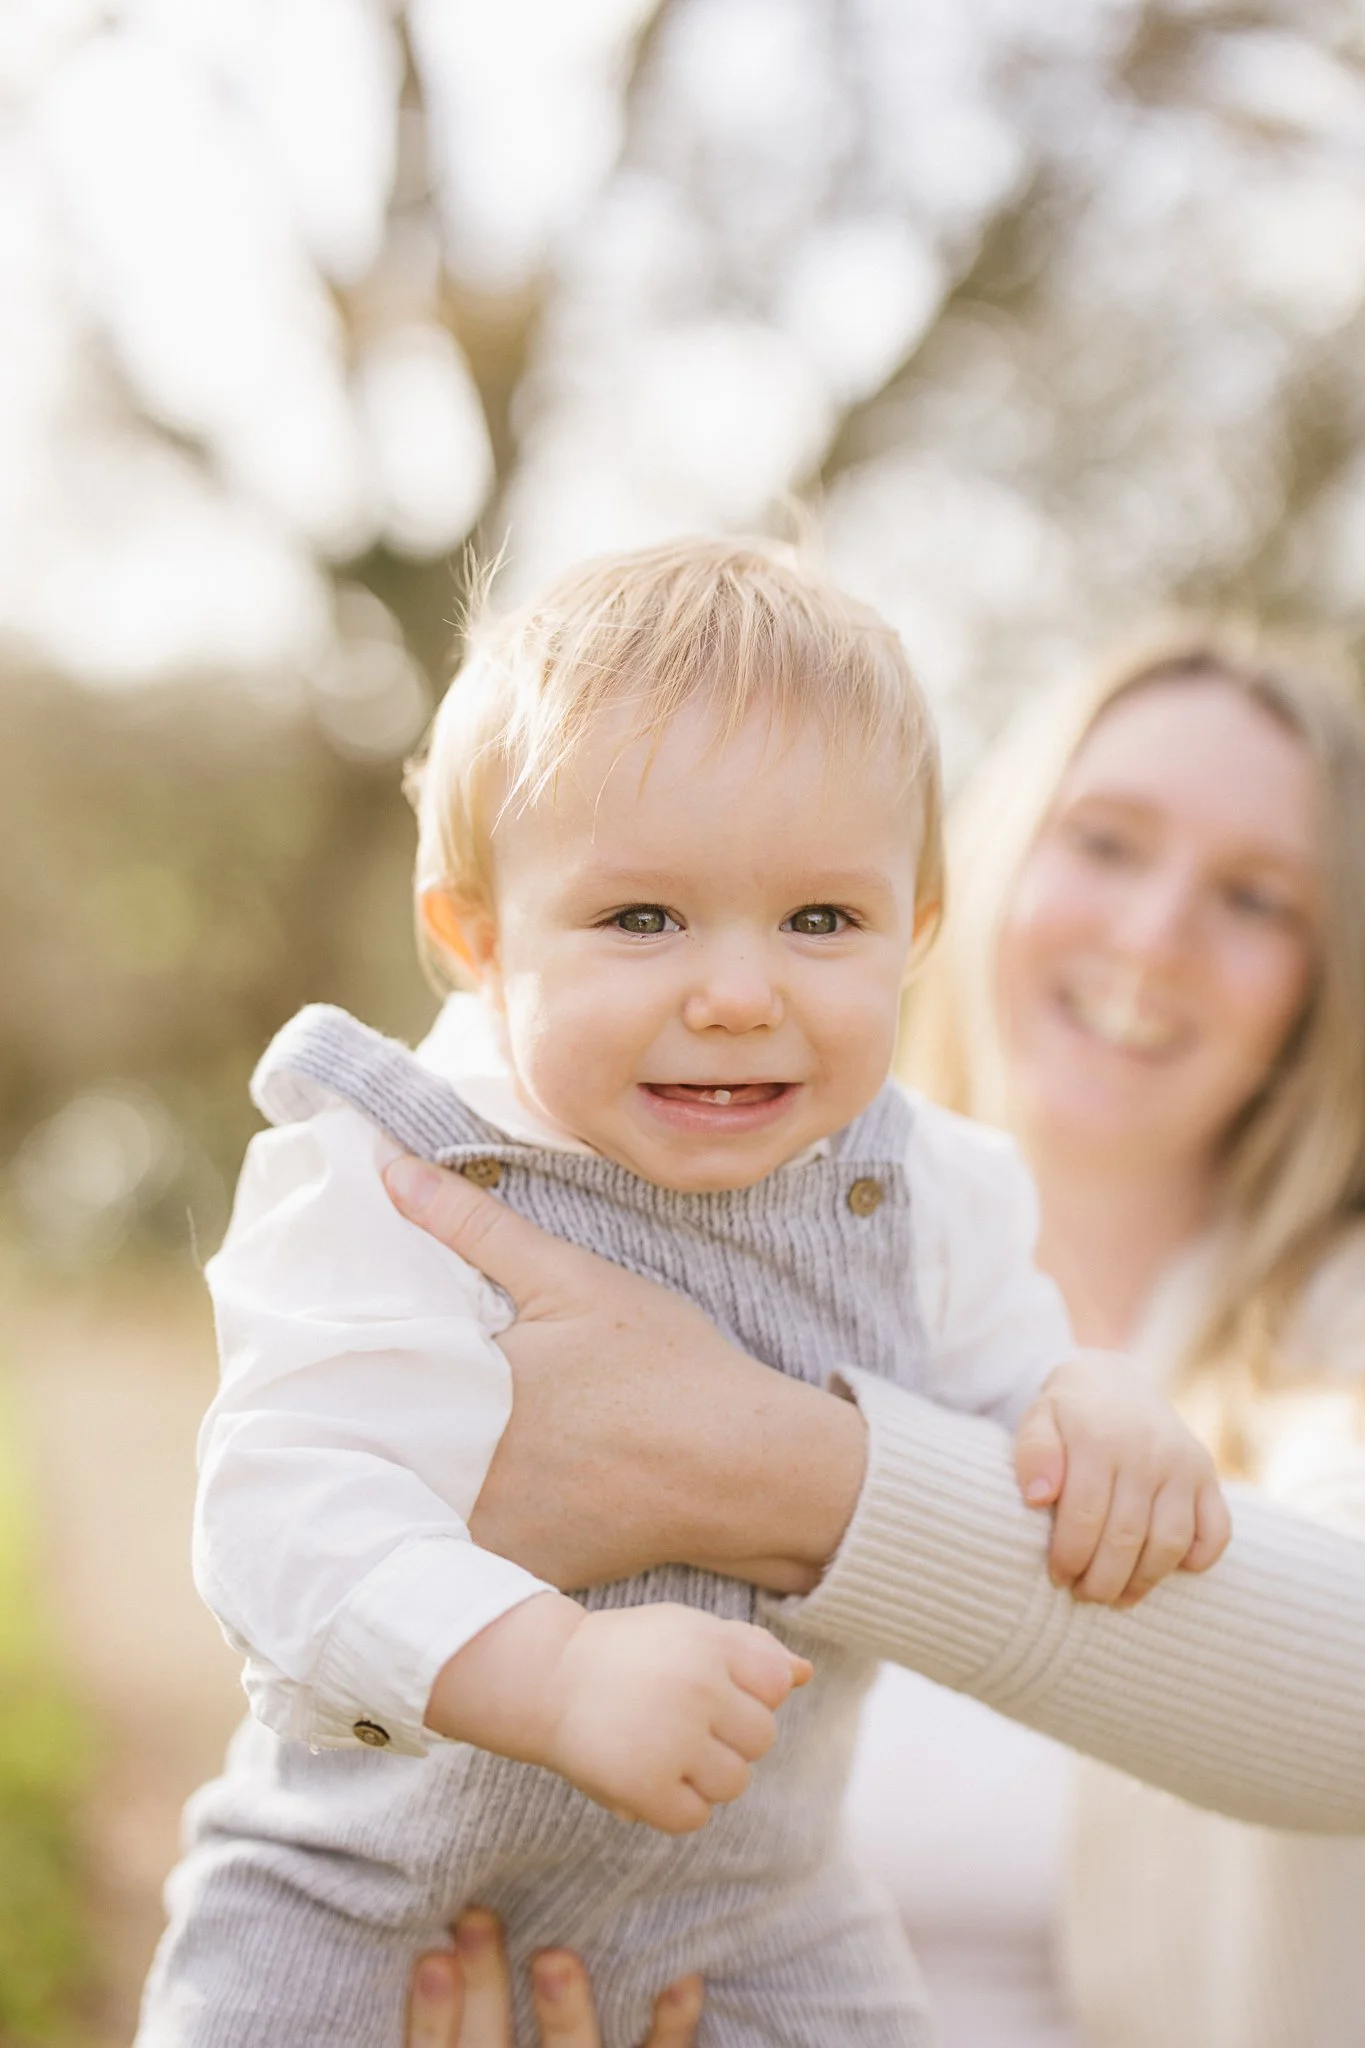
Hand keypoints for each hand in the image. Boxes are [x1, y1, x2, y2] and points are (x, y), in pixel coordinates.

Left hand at [382, 1156, 865, 1593]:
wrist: (745, 1468)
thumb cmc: (665, 1369)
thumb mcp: (573, 1281)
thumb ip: (476, 1227)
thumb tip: (390, 1170)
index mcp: (462, 1395)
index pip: (363, 1377)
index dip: (337, 1363)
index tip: (313, 1349)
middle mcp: (461, 1475)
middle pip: (378, 1446)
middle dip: (359, 1422)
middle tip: (334, 1398)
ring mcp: (488, 1536)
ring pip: (411, 1503)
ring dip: (397, 1476)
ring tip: (380, 1445)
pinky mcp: (518, 1573)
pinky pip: (458, 1549)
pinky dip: (448, 1521)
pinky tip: (453, 1489)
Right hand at [407, 1908, 701, 2046]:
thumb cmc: (517, 2039)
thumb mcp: (484, 2036)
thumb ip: (466, 2016)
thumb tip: (448, 1929)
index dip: (430, 2018)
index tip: (433, 1956)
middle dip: (485, 1989)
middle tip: (478, 1919)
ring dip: (565, 2018)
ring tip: (556, 1960)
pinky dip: (671, 2027)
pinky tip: (683, 1981)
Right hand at [427, 1592, 810, 1833]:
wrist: (546, 1677)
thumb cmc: (627, 1653)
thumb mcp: (688, 1631)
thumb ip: (750, 1649)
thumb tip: (804, 1674)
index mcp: (710, 1644)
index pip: (777, 1687)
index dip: (748, 1694)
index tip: (709, 1689)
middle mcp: (696, 1687)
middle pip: (761, 1739)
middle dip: (729, 1736)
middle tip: (681, 1722)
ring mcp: (671, 1738)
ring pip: (734, 1782)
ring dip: (706, 1776)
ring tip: (665, 1750)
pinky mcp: (644, 1785)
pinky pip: (694, 1817)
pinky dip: (675, 1807)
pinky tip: (648, 1778)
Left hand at [1014, 1353, 1231, 1604]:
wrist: (1113, 1381)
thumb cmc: (1069, 1413)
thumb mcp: (1038, 1419)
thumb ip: (1033, 1454)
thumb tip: (1037, 1496)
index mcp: (1099, 1439)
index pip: (1084, 1516)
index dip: (1069, 1556)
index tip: (1058, 1576)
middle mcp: (1147, 1452)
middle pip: (1127, 1536)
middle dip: (1102, 1579)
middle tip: (1084, 1594)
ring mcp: (1182, 1465)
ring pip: (1170, 1542)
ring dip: (1143, 1580)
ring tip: (1117, 1596)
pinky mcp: (1207, 1475)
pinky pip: (1217, 1530)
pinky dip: (1199, 1559)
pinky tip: (1167, 1571)